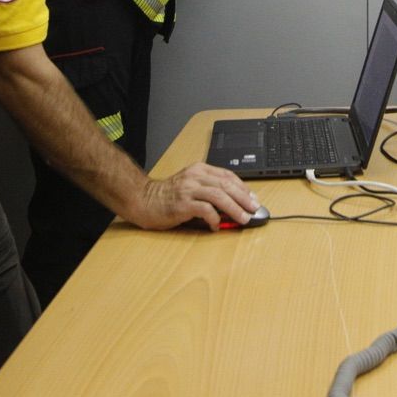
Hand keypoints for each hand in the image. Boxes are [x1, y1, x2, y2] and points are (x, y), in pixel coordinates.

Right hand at [122, 162, 260, 229]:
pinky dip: (214, 218)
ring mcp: (188, 189)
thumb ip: (209, 191)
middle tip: (254, 209)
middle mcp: (195, 176)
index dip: (243, 188)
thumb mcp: (190, 186)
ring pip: (219, 196)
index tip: (253, 199)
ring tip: (243, 218)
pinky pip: (204, 210)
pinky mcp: (182, 204)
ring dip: (234, 208)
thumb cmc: (167, 196)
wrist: (143, 200)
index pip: (227, 175)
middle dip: (244, 198)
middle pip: (226, 184)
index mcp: (199, 170)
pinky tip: (216, 226)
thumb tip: (232, 206)